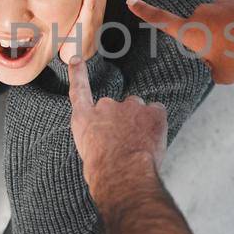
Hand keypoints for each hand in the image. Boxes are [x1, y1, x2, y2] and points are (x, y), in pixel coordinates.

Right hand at [66, 56, 166, 198]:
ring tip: (139, 144)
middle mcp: (104, 106)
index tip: (76, 59)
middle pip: (116, 107)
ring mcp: (129, 106)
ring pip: (138, 110)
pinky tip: (154, 138)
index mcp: (84, 119)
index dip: (78, 74)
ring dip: (140, 121)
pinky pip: (158, 111)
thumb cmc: (103, 172)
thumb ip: (97, 139)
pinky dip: (158, 122)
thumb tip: (110, 142)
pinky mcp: (151, 112)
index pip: (79, 90)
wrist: (121, 174)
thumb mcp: (89, 154)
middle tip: (125, 143)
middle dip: (122, 120)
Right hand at [128, 0, 233, 83]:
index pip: (161, 21)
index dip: (145, 12)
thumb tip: (211, 63)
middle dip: (208, 38)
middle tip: (226, 53)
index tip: (131, 1)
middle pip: (198, 27)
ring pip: (218, 19)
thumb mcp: (221, 75)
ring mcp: (220, 3)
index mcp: (191, 32)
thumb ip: (210, 68)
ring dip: (226, 29)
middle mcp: (201, 13)